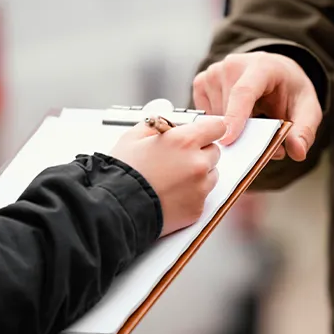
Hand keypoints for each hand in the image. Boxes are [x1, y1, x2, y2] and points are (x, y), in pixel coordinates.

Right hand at [111, 117, 225, 235]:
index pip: (217, 127)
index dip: (208, 129)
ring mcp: (199, 188)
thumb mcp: (132, 138)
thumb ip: (155, 126)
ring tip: (173, 178)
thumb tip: (163, 124)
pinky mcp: (197, 208)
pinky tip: (172, 194)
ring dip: (199, 174)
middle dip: (200, 152)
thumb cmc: (122, 174)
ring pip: (211, 175)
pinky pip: (203, 196)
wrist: (117, 208)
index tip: (203, 133)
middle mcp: (197, 164)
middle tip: (178, 159)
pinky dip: (192, 194)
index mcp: (184, 141)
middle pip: (214, 152)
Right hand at [193, 52, 321, 160]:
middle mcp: (233, 65)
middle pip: (228, 110)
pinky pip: (205, 114)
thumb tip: (297, 152)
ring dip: (230, 128)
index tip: (228, 140)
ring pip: (215, 116)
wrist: (275, 71)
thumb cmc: (289, 89)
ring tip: (250, 120)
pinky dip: (218, 121)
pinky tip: (232, 115)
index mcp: (262, 66)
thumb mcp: (307, 108)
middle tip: (261, 139)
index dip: (236, 116)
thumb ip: (304, 130)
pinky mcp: (201, 81)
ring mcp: (214, 71)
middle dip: (242, 133)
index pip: (244, 92)